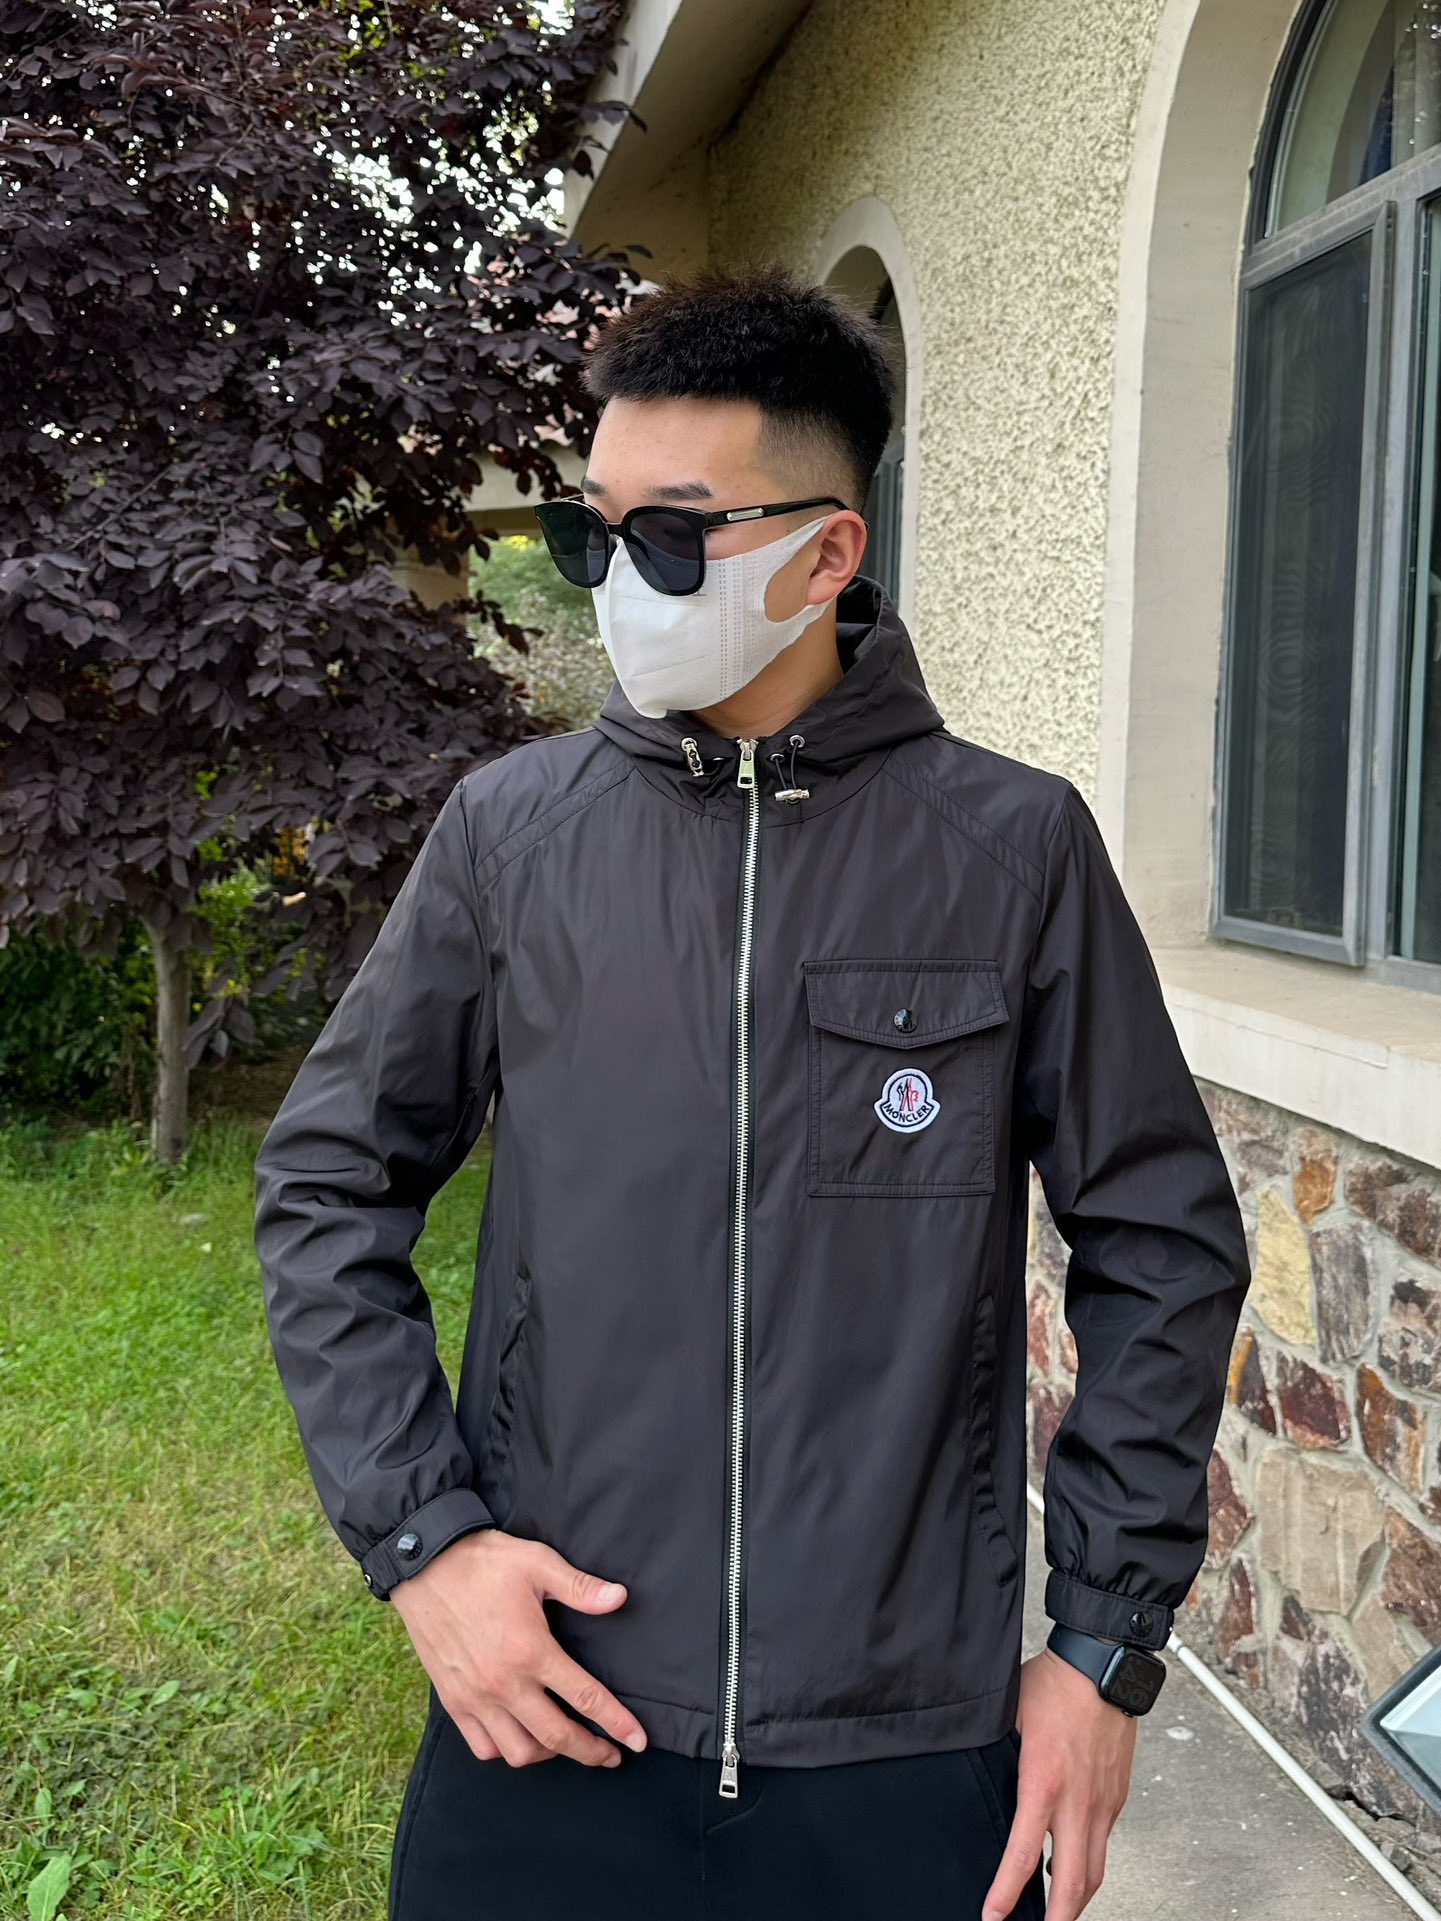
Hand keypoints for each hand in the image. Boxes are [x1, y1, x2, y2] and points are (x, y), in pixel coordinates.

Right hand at [389, 1528, 648, 1768]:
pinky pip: (483, 1747)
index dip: (617, 1724)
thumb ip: (580, 1587)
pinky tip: (520, 1736)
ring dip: (548, 1753)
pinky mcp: (452, 1701)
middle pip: (556, 1737)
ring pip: (518, 1752)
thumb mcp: (537, 1562)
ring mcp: (475, 1697)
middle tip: (610, 1756)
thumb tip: (620, 1599)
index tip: (637, 1742)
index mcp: (530, 1650)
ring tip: (565, 1743)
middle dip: (590, 1752)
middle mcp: (503, 1683)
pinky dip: (506, 1750)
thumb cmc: (484, 1561)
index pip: (585, 1698)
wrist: (424, 1565)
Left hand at [981, 1644, 1136, 1919]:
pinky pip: (1104, 1843)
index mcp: (1043, 1783)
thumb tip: (980, 1772)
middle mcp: (1078, 1802)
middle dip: (1057, 1920)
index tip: (992, 1917)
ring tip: (1057, 1913)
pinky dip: (1089, 1865)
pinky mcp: (1117, 1796)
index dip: (1006, 1893)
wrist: (1104, 1666)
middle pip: (1073, 1884)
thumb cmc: (1054, 1685)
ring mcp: (1103, 1803)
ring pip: (1095, 1870)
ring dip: (1077, 1900)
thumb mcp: (1010, 1717)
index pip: (1024, 1855)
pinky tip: (1073, 1864)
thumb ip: (998, 1754)